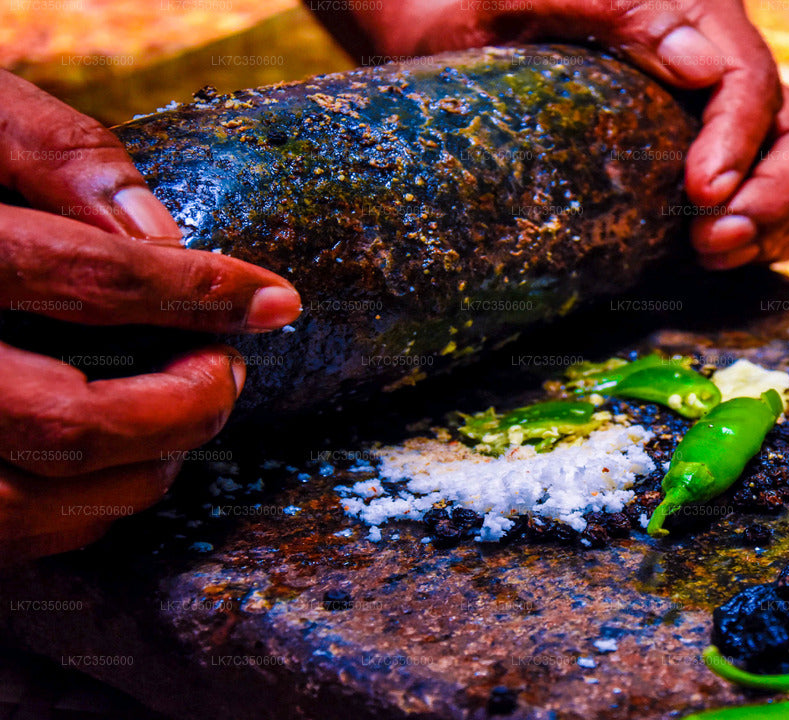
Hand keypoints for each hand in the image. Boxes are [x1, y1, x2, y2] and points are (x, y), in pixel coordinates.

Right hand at [0, 72, 302, 563]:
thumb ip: (52, 152)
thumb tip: (159, 234)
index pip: (86, 279)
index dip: (199, 293)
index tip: (273, 301)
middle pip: (67, 423)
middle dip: (182, 407)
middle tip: (227, 372)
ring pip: (27, 506)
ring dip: (138, 475)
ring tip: (181, 419)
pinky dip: (75, 517)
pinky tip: (113, 467)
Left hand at [311, 0, 788, 268]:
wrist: (448, 36)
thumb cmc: (479, 12)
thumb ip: (614, 10)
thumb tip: (699, 64)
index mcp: (692, 17)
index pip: (752, 81)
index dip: (740, 141)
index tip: (702, 192)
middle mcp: (718, 69)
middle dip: (777, 194)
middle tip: (713, 240)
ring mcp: (717, 122)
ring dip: (774, 223)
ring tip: (709, 253)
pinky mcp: (702, 164)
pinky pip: (767, 203)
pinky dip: (761, 236)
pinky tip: (712, 257)